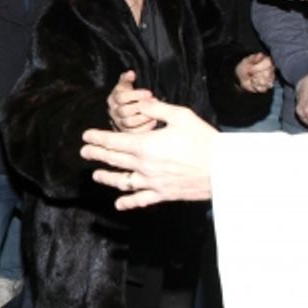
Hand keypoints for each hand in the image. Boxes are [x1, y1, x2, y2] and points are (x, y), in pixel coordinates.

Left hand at [81, 96, 216, 210]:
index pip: (113, 141)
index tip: (86, 136)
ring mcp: (152, 182)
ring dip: (107, 178)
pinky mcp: (163, 194)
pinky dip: (128, 203)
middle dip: (96, 155)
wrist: (223, 168)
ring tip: (96, 175)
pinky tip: (119, 204)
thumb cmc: (203, 139)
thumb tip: (140, 103)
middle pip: (113, 160)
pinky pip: (141, 200)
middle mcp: (144, 165)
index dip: (97, 138)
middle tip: (84, 152)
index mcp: (146, 144)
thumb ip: (156, 109)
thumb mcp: (180, 115)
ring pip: (122, 181)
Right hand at [107, 71, 158, 131]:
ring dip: (143, 117)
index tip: (149, 93)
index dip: (136, 95)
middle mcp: (114, 112)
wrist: (128, 109)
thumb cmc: (128, 95)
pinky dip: (145, 127)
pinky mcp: (126, 132)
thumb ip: (127, 79)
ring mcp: (119, 123)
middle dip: (141, 107)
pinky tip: (153, 121)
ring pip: (129, 122)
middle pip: (124, 111)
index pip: (121, 97)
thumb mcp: (126, 85)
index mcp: (113, 99)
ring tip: (155, 112)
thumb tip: (130, 73)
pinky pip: (134, 132)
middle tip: (154, 102)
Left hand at [235, 52, 274, 93]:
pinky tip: (253, 84)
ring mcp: (271, 78)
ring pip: (265, 82)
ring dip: (255, 82)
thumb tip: (260, 55)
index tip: (249, 70)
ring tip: (252, 79)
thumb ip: (253, 58)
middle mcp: (271, 68)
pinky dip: (256, 87)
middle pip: (267, 74)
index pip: (268, 63)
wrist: (241, 76)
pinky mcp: (268, 86)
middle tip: (250, 75)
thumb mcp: (246, 61)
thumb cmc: (245, 67)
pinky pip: (264, 89)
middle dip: (256, 75)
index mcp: (267, 60)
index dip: (257, 68)